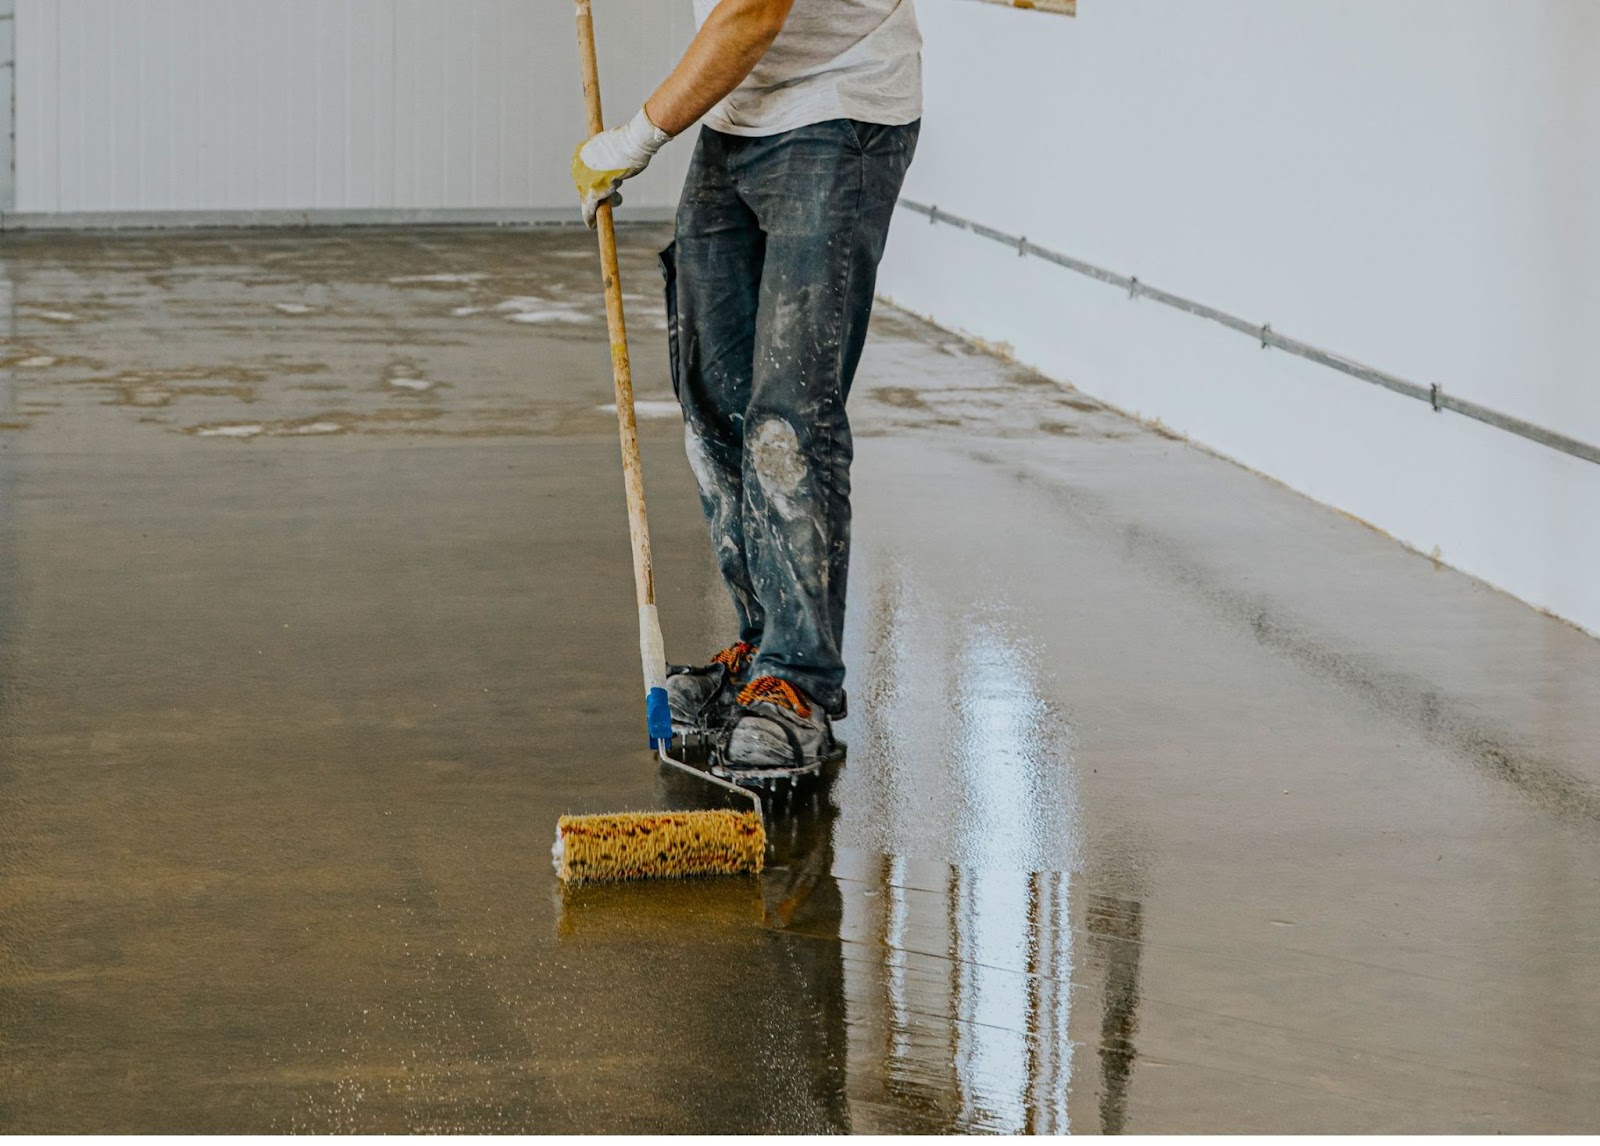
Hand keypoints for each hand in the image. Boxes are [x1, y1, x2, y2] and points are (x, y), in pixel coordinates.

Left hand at [572, 106, 671, 227]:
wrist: (631, 144)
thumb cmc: (629, 142)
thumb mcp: (615, 146)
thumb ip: (608, 155)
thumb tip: (615, 159)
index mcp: (581, 153)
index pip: (585, 174)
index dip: (596, 183)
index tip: (605, 188)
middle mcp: (579, 167)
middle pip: (586, 187)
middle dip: (601, 193)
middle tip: (617, 194)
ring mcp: (584, 180)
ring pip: (592, 198)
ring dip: (607, 201)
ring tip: (619, 198)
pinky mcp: (592, 193)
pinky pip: (589, 209)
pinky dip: (590, 218)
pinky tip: (591, 225)